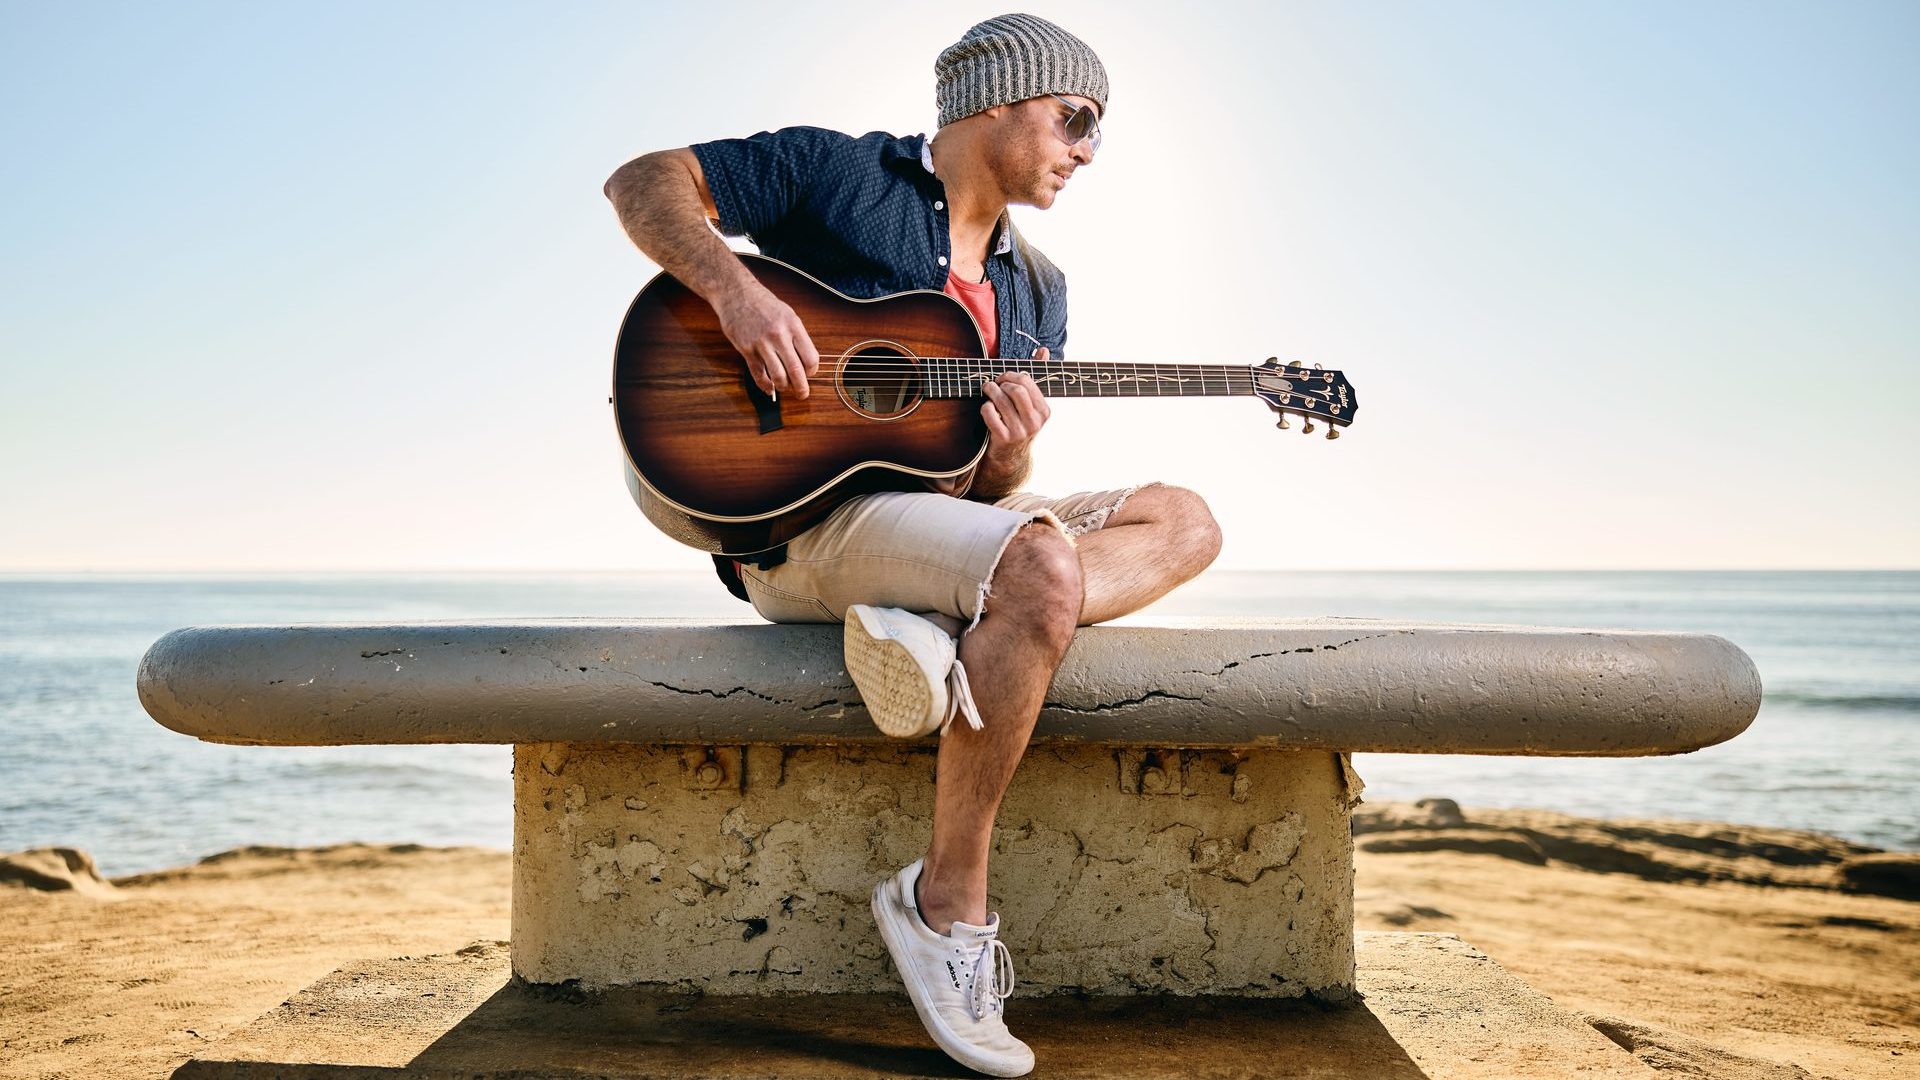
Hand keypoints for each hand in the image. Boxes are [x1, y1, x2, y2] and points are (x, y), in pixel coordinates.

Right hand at [715, 283, 819, 398]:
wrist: (736, 293)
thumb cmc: (763, 303)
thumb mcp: (787, 314)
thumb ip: (796, 336)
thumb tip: (805, 362)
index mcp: (793, 325)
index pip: (811, 357)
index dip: (812, 371)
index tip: (809, 374)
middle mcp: (779, 334)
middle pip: (796, 370)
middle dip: (801, 388)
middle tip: (803, 394)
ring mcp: (761, 343)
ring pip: (777, 375)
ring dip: (783, 387)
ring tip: (784, 387)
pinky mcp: (746, 349)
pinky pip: (758, 374)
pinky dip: (765, 385)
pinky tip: (769, 388)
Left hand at [979, 348, 1051, 451]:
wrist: (1010, 457)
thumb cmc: (1019, 422)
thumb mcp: (1030, 403)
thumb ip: (1036, 376)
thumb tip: (1043, 350)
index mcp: (1044, 411)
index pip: (1027, 381)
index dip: (1010, 374)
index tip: (1003, 377)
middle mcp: (1035, 422)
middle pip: (1016, 389)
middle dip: (1000, 382)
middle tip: (993, 383)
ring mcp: (1020, 432)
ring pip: (1001, 400)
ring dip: (990, 391)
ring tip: (987, 391)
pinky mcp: (1003, 439)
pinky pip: (990, 414)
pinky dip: (985, 407)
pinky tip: (986, 408)